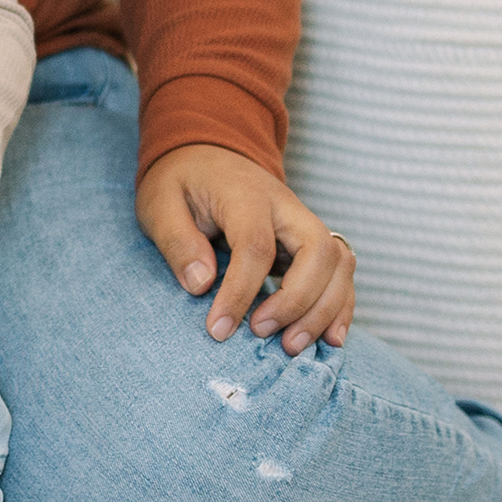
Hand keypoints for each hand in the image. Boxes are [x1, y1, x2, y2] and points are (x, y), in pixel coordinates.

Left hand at [135, 143, 354, 353]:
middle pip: (318, 252)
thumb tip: (201, 284)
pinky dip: (341, 306)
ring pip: (340, 263)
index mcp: (245, 194)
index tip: (219, 329)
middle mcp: (286, 206)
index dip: (240, 293)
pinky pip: (342, 272)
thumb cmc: (180, 181)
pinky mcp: (311, 240)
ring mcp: (304, 221)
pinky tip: (329, 339)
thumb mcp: (159, 203)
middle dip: (297, 302)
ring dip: (324, 310)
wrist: (205, 154)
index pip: (256, 246)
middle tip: (261, 333)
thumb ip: (178, 241)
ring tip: (292, 346)